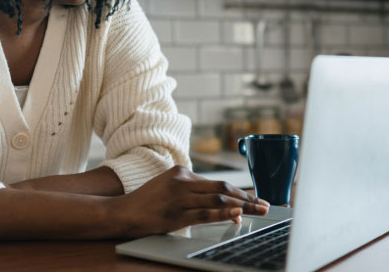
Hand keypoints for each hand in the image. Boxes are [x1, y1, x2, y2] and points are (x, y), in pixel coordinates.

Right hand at [108, 165, 269, 237]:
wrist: (122, 212)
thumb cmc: (147, 202)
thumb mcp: (169, 187)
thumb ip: (193, 191)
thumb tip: (226, 205)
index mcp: (182, 173)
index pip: (217, 184)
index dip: (240, 193)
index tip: (255, 198)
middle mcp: (182, 182)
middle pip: (222, 190)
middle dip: (248, 198)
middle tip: (266, 205)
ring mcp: (179, 198)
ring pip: (218, 201)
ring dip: (243, 206)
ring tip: (259, 211)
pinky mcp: (175, 214)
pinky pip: (205, 214)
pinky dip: (223, 214)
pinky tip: (237, 215)